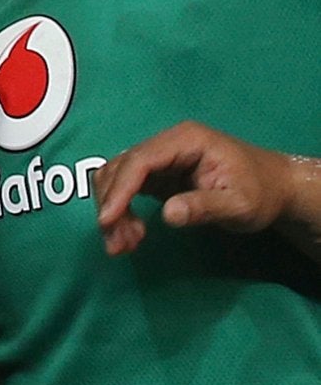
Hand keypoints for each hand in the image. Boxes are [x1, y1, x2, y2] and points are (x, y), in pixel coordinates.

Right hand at [92, 119, 320, 256]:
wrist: (277, 188)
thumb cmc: (262, 193)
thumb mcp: (240, 205)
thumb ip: (204, 207)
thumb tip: (167, 215)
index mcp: (186, 141)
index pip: (140, 160)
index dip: (120, 190)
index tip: (108, 221)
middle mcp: (167, 144)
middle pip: (121, 168)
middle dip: (113, 205)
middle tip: (118, 244)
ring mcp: (161, 158)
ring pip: (118, 177)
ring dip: (114, 209)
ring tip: (124, 244)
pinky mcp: (159, 173)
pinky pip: (127, 187)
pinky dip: (122, 210)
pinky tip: (131, 233)